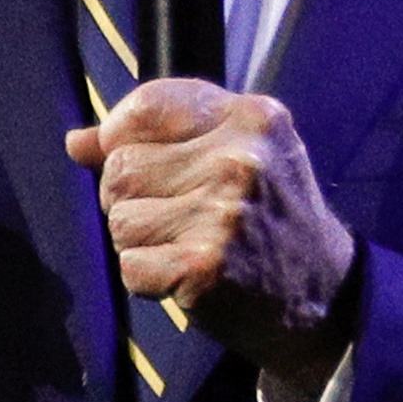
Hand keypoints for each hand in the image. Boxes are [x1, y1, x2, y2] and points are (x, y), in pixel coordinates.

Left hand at [68, 78, 357, 392]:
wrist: (325, 296)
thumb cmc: (270, 219)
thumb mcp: (239, 155)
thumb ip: (161, 138)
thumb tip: (77, 141)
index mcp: (252, 118)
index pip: (147, 105)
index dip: (120, 136)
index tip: (136, 159)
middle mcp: (241, 158)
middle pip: (121, 167)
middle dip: (130, 198)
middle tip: (174, 216)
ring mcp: (224, 214)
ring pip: (119, 218)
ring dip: (139, 241)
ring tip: (185, 245)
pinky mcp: (205, 266)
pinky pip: (130, 266)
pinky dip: (147, 279)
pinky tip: (186, 276)